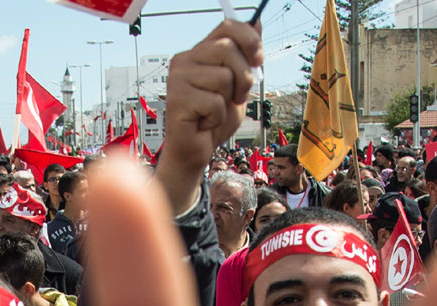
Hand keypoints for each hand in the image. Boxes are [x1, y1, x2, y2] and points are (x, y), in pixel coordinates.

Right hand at [155, 20, 262, 213]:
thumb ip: (244, 57)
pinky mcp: (177, 99)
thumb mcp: (236, 85)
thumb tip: (257, 22)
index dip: (249, 39)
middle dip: (244, 76)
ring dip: (228, 100)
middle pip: (228, 48)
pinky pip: (214, 102)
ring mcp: (178, 79)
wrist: (195, 151)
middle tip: (237, 97)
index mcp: (198, 53)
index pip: (226, 27)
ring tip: (215, 111)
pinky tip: (205, 122)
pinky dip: (217, 117)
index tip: (258, 60)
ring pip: (224, 76)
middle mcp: (184, 61)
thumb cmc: (213, 120)